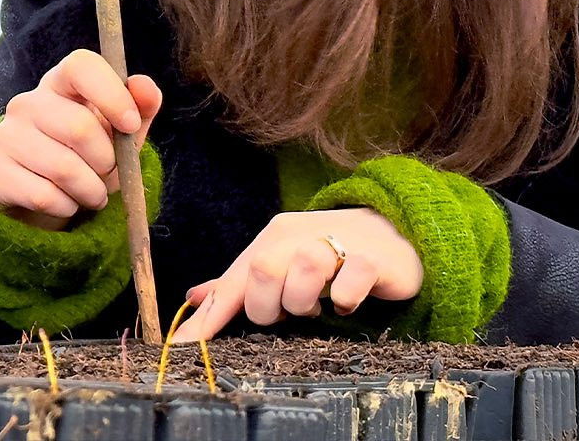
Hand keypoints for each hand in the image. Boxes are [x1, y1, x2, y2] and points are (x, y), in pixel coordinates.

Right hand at [0, 48, 161, 230]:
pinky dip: (67, 207)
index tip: (130, 125)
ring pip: (64, 169)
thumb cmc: (88, 157)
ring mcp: (5, 136)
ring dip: (91, 191)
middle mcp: (27, 103)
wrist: (42, 198)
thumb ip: (139, 109)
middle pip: (79, 128)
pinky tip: (64, 202)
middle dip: (107, 162)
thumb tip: (145, 88)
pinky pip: (44, 195)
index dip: (111, 94)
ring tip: (90, 192)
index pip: (81, 67)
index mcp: (60, 82)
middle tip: (107, 174)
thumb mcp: (119, 134)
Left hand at [168, 208, 421, 341]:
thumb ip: (239, 283)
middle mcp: (300, 235)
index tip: (184, 347)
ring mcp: (338, 244)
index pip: (233, 280)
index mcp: (273, 237)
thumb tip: (193, 298)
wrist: (394, 231)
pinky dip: (345, 301)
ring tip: (318, 304)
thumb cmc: (331, 253)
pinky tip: (348, 300)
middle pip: (262, 270)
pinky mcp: (372, 259)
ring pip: (305, 271)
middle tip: (288, 311)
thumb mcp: (281, 262)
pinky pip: (349, 286)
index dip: (209, 317)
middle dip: (269, 306)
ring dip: (305, 301)